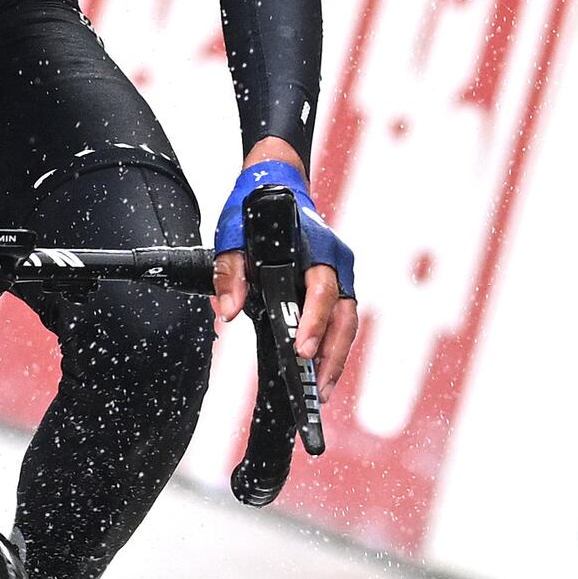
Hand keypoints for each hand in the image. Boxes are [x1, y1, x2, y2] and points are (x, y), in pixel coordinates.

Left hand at [210, 141, 363, 393]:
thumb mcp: (232, 234)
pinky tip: (320, 372)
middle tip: (317, 387)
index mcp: (314, 246)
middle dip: (332, 353)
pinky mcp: (336, 287)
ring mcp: (340, 275)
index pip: (322, 288)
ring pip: (348, 322)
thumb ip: (229, 272)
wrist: (276, 186)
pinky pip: (341, 321)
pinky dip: (333, 348)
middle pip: (344, 314)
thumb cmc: (255, 211)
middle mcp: (335, 262)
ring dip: (337, 358)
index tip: (302, 349)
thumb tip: (229, 312)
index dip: (315, 321)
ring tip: (321, 391)